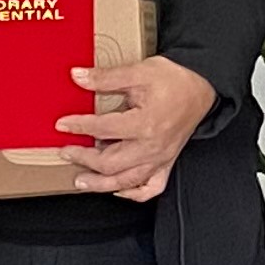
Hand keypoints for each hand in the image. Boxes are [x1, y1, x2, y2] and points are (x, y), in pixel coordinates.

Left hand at [62, 53, 216, 199]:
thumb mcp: (139, 72)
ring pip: (126, 181)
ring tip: (81, 181)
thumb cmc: (175, 80)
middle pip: (110, 163)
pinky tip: (118, 189)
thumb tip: (78, 77)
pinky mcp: (167, 162)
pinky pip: (151, 187)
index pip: (103, 130)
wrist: (202, 86)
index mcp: (145, 124)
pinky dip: (133, 192)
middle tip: (66, 152)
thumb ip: (106, 77)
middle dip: (84, 159)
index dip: (79, 126)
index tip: (63, 125)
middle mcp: (152, 147)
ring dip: (100, 183)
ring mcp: (160, 158)